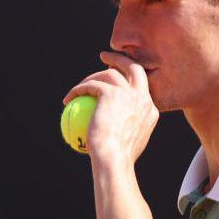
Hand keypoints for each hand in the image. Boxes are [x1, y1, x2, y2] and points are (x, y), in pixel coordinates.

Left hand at [63, 51, 158, 165]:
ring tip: (80, 84)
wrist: (114, 159)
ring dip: (92, 77)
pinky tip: (68, 99)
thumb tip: (112, 133)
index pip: (140, 89)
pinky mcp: (111, 93)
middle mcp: (143, 99)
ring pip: (108, 74)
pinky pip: (90, 86)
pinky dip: (78, 90)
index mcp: (150, 110)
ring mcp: (128, 94)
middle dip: (120, 59)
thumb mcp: (126, 148)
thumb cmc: (116, 161)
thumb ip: (124, 134)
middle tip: (105, 58)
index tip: (116, 78)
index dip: (128, 80)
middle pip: (134, 68)